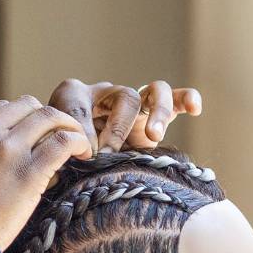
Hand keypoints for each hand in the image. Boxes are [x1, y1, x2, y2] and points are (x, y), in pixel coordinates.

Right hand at [0, 96, 93, 249]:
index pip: (0, 108)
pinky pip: (62, 142)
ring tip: (78, 141)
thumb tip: (12, 146)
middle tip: (58, 135)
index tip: (32, 137)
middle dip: (45, 118)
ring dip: (67, 125)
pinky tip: (84, 152)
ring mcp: (5, 150)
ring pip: (47, 116)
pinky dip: (78, 141)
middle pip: (26, 105)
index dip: (21, 121)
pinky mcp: (28, 172)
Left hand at [49, 79, 202, 152]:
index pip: (83, 102)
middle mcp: (108, 95)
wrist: (71, 159)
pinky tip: (195, 108)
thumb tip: (94, 150)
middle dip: (118, 129)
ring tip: (154, 135)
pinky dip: (186, 100)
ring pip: (155, 92)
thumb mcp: (57, 142)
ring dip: (158, 112)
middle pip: (126, 99)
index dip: (85, 128)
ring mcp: (134, 106)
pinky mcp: (153, 119)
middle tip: (108, 154)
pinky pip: (175, 101)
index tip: (85, 155)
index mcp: (78, 95)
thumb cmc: (61, 150)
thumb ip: (72, 140)